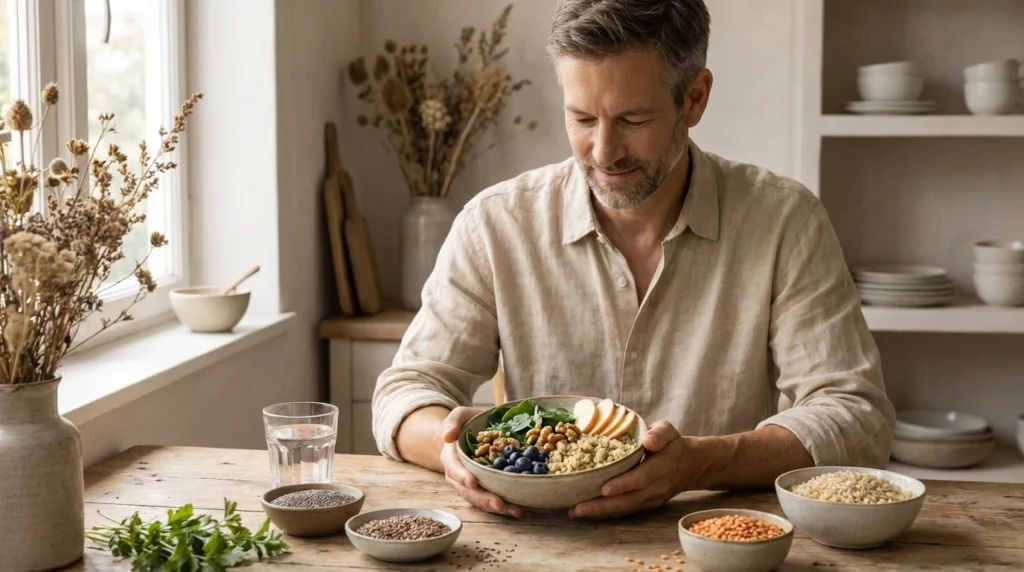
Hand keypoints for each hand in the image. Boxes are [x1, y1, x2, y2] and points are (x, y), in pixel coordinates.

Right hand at [439, 406, 522, 518]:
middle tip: (499, 504)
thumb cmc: (465, 423)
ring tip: (515, 511)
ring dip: (497, 508)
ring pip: (481, 500)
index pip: (454, 469)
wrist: (471, 433)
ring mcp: (472, 485)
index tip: (473, 482)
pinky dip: (505, 506)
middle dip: (484, 499)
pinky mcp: (485, 488)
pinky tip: (518, 509)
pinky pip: (492, 499)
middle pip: (469, 491)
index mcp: (451, 459)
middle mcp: (459, 476)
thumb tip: (447, 436)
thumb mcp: (459, 416)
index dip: (462, 476)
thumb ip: (452, 421)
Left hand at [569, 420, 698, 518]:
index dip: (623, 484)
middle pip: (628, 500)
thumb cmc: (673, 444)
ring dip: (600, 513)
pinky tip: (587, 512)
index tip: (604, 489)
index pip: (641, 478)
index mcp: (661, 467)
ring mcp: (651, 499)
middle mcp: (656, 487)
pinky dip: (606, 513)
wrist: (690, 465)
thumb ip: (659, 434)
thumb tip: (649, 441)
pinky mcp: (645, 504)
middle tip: (577, 508)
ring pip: (624, 509)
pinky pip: (625, 511)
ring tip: (575, 512)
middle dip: (602, 506)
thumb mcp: (669, 431)